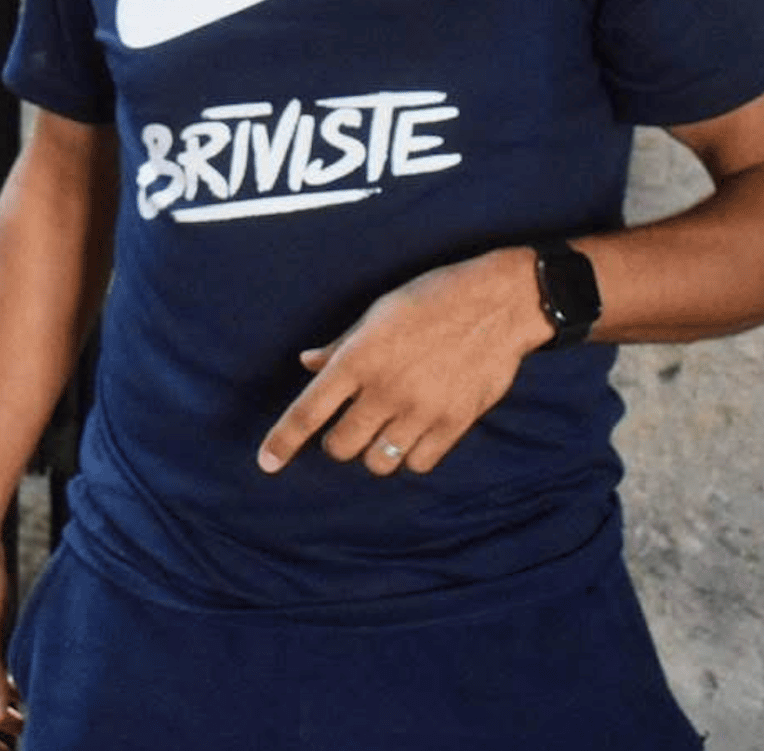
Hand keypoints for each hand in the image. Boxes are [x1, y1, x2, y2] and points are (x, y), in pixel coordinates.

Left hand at [256, 247, 551, 476]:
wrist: (498, 304)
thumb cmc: (430, 299)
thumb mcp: (377, 313)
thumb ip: (340, 345)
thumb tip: (306, 363)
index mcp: (359, 358)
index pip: (309, 410)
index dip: (283, 440)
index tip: (265, 463)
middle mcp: (386, 389)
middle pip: (340, 447)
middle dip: (336, 442)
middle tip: (348, 425)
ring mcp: (422, 410)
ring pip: (378, 462)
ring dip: (373, 451)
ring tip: (383, 429)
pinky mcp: (454, 424)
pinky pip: (418, 464)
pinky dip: (409, 456)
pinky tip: (413, 433)